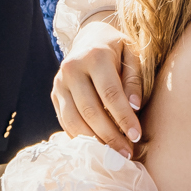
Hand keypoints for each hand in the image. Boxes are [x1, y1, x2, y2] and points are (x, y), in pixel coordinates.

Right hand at [52, 21, 142, 156]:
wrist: (90, 37)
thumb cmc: (117, 49)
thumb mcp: (132, 55)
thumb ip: (134, 80)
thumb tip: (134, 107)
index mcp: (94, 57)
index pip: (110, 94)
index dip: (124, 118)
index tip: (137, 137)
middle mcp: (72, 69)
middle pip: (90, 111)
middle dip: (110, 136)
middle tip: (126, 152)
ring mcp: (59, 83)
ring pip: (74, 120)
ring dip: (94, 141)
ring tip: (113, 153)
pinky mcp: (54, 94)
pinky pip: (65, 122)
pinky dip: (81, 137)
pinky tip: (97, 146)